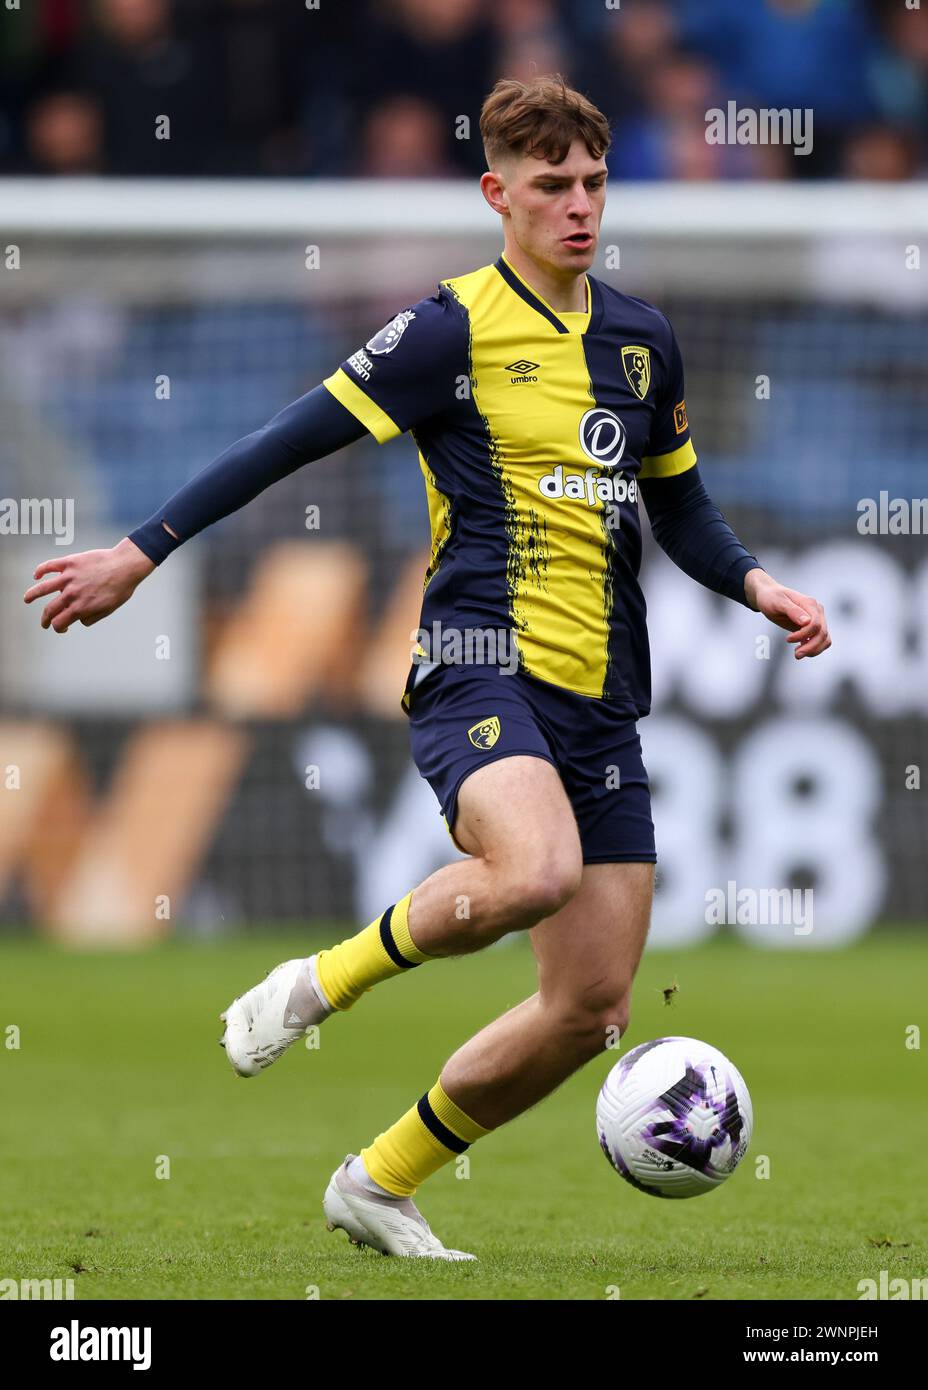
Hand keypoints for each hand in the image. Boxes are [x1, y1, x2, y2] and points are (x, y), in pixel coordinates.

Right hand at [23, 537, 155, 632]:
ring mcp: (68, 578)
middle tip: (44, 623)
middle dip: (45, 620)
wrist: (125, 566)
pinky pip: (49, 566)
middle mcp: (71, 594)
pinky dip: (40, 571)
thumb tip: (79, 620)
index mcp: (81, 608)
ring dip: (31, 595)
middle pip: (50, 610)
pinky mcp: (69, 563)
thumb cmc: (120, 589)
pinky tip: (36, 576)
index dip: (58, 628)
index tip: (62, 627)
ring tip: (26, 599)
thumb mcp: (108, 610)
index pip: (59, 623)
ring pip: (42, 588)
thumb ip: (91, 617)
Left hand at [743, 567, 830, 658]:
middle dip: (810, 647)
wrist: (769, 595)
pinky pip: (821, 640)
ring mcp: (817, 618)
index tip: (787, 639)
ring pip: (825, 639)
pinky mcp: (813, 627)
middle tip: (796, 655)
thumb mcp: (778, 602)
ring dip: (814, 650)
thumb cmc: (772, 598)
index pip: (815, 624)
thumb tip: (806, 622)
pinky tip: (800, 648)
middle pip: (822, 633)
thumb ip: (793, 611)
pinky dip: (814, 648)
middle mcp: (817, 611)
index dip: (804, 635)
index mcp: (810, 604)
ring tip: (798, 654)